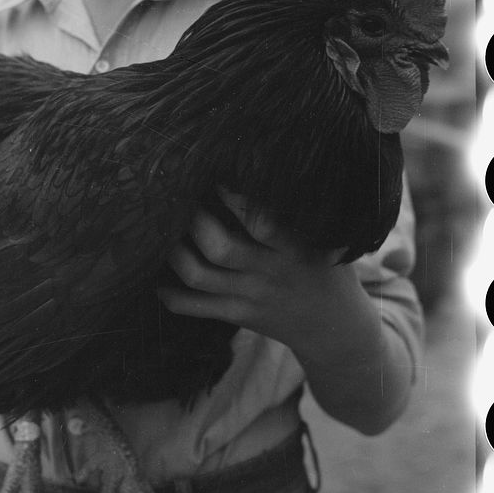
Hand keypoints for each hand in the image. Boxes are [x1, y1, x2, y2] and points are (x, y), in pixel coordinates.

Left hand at [159, 187, 350, 351]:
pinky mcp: (237, 316)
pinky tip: (158, 279)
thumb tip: (271, 163)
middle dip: (194, 220)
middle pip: (219, 249)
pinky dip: (171, 296)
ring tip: (164, 231)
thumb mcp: (327, 239)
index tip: (217, 174)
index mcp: (294, 250)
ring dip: (174, 252)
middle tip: (182, 198)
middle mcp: (269, 274)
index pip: (261, 224)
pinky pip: (195, 308)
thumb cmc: (327, 269)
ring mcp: (250, 297)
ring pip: (198, 276)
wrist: (336, 329)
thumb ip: (301, 212)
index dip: (234, 199)